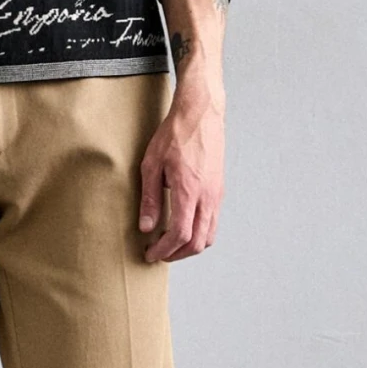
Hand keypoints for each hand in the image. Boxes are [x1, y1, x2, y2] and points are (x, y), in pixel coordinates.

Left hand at [137, 71, 225, 262]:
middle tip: (158, 253)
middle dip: (177, 254)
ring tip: (170, 244)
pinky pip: (213, 222)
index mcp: (189, 191)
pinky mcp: (219, 190)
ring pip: (209, 236)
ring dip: (190, 247)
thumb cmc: (174, 135)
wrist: (200, 113)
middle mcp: (208, 197)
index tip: (150, 253)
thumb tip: (146, 227)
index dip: (164, 250)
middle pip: (198, 243)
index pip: (180, 235)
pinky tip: (184, 227)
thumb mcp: (152, 164)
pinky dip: (199, 234)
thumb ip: (150, 198)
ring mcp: (217, 194)